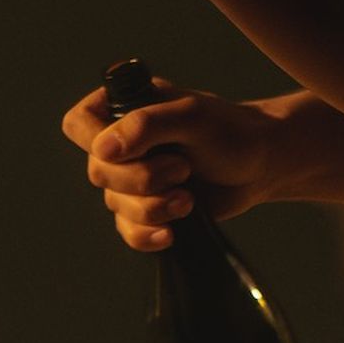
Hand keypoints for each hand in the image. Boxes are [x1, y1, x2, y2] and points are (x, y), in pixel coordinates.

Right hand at [62, 77, 328, 247]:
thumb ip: (147, 125)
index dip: (94, 142)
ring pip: (115, 205)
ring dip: (153, 207)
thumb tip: (102, 150)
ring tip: (189, 197)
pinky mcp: (148, 210)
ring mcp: (133, 179)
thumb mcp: (193, 117)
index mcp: (124, 108)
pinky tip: (171, 232)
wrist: (264, 166)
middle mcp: (122, 144)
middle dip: (142, 179)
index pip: (79, 124)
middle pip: (98, 172)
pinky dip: (147, 234)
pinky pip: (128, 231)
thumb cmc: (232, 131)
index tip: (127, 150)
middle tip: (183, 169)